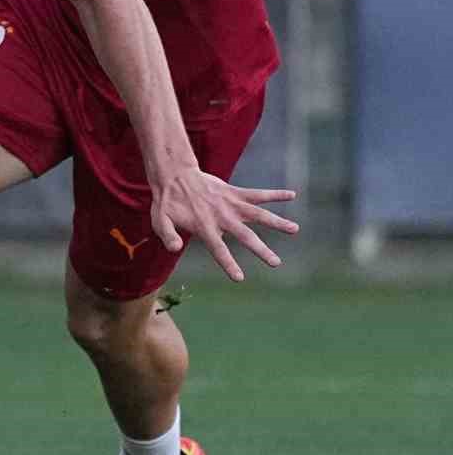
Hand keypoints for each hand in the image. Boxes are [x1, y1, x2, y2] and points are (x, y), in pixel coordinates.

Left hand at [150, 171, 297, 281]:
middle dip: (261, 250)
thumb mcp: (159, 220)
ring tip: (295, 229)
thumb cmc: (167, 203)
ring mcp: (230, 203)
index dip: (228, 263)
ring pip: (258, 213)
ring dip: (276, 222)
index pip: (218, 249)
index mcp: (204, 227)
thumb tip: (175, 249)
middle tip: (276, 263)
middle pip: (245, 235)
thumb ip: (167, 235)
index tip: (240, 278)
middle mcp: (221, 216)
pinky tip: (291, 194)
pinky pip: (257, 193)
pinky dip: (274, 194)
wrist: (174, 175)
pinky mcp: (234, 192)